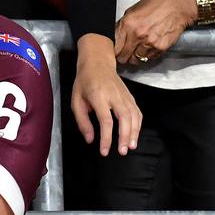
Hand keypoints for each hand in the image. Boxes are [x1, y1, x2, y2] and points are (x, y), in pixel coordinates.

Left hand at [70, 36, 140, 155]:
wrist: (97, 63)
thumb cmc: (84, 83)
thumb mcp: (76, 101)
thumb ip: (82, 122)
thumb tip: (90, 140)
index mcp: (98, 96)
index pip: (105, 120)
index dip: (106, 138)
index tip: (104, 151)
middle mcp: (114, 95)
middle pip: (124, 118)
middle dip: (124, 136)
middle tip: (122, 151)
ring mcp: (124, 95)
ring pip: (134, 115)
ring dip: (134, 132)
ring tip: (130, 146)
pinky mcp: (130, 96)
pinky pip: (137, 112)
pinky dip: (138, 125)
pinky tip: (134, 135)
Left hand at [114, 0, 194, 64]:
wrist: (178, 7)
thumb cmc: (157, 4)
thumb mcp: (134, 9)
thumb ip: (124, 23)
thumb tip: (116, 35)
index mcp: (127, 24)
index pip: (114, 46)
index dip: (113, 50)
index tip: (115, 50)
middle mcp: (137, 35)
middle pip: (123, 57)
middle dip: (123, 56)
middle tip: (125, 53)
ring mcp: (149, 43)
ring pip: (136, 61)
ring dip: (135, 58)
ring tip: (138, 50)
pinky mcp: (160, 48)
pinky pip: (149, 59)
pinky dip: (147, 56)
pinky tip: (149, 48)